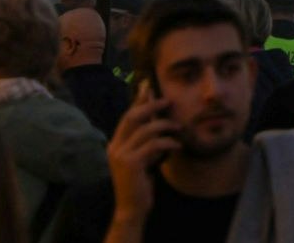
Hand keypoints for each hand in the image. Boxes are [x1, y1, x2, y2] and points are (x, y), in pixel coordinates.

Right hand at [105, 94, 178, 229]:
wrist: (133, 208)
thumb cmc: (141, 182)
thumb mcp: (144, 156)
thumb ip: (147, 140)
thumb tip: (159, 119)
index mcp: (116, 144)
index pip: (127, 116)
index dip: (138, 100)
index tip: (149, 85)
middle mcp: (114, 147)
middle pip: (132, 116)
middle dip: (151, 105)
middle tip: (168, 101)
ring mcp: (120, 155)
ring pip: (145, 129)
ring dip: (165, 126)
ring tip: (179, 128)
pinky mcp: (130, 164)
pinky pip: (153, 145)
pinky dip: (168, 142)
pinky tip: (178, 147)